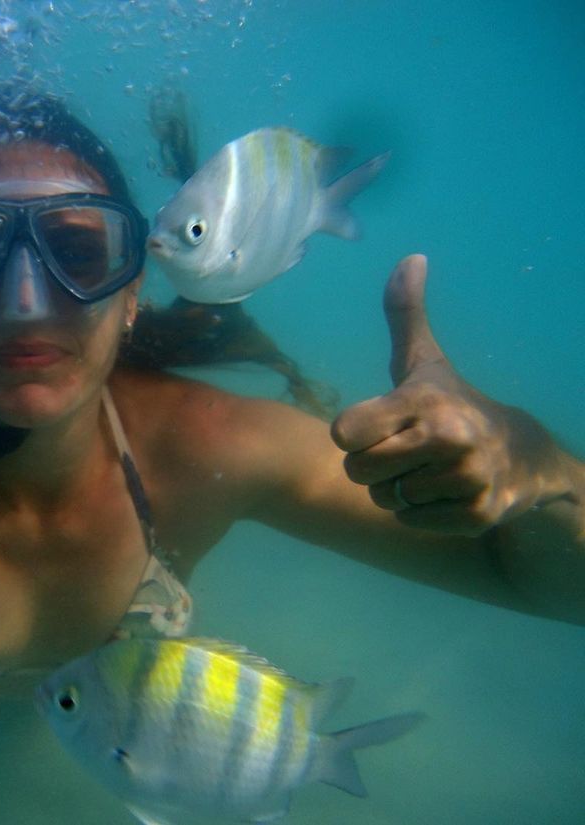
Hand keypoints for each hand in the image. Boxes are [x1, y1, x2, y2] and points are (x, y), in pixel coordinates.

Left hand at [331, 255, 559, 535]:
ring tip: (426, 471)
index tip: (377, 425)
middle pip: (358, 471)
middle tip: (402, 452)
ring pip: (384, 499)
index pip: (346, 432)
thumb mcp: (424, 361)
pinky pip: (411, 521)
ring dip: (397, 491)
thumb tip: (409, 258)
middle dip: (372, 466)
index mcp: (424, 400)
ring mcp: (466, 478)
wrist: (526, 456)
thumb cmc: (453, 404)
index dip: (353, 433)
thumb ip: (405, 314)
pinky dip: (420, 514)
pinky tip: (444, 493)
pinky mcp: (478, 514)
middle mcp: (448, 437)